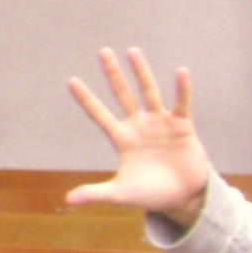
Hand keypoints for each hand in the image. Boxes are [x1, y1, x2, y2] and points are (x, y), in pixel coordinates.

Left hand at [65, 47, 210, 231]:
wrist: (183, 197)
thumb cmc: (150, 194)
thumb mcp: (120, 194)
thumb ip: (95, 193)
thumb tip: (68, 201)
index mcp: (121, 139)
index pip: (99, 114)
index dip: (86, 99)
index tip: (71, 80)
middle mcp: (139, 126)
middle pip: (123, 95)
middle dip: (113, 74)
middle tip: (102, 51)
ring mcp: (161, 123)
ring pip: (149, 92)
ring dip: (141, 72)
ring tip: (132, 51)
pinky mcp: (183, 126)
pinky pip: (182, 103)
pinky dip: (182, 89)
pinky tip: (181, 71)